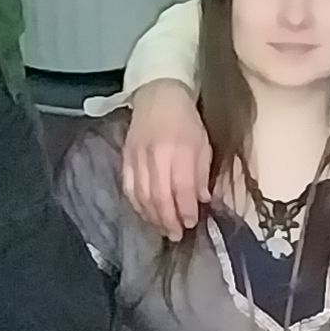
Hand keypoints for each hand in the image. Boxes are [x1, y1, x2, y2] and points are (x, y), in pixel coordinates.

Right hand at [120, 81, 209, 241]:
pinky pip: (129, 188)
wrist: (158, 95)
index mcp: (180, 149)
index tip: (191, 223)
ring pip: (142, 195)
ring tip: (162, 229)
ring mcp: (137, 157)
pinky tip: (146, 214)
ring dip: (152, 217)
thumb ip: (201, 173)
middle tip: (176, 235)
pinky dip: (137, 205)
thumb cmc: (186, 120)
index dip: (186, 210)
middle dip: (168, 220)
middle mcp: (156, 155)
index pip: (182, 188)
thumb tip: (201, 200)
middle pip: (159, 196)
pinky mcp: (125, 158)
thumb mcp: (203, 144)